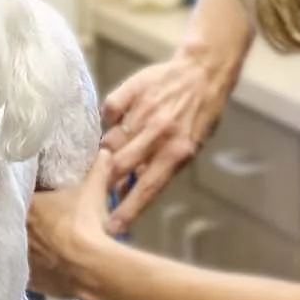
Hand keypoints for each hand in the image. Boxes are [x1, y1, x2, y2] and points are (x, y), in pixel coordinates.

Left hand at [27, 150, 117, 299]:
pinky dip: (37, 268)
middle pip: (18, 222)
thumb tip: (105, 151)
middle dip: (29, 221)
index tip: (40, 197)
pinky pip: (29, 271)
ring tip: (47, 244)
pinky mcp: (29, 279)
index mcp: (27, 206)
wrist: (89, 267)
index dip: (30, 196)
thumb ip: (97, 169)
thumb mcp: (93, 191)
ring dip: (31, 245)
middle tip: (45, 221)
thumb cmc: (85, 223)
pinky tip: (49, 266)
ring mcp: (21, 257)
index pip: (21, 196)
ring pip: (21, 247)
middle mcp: (16, 231)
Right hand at [100, 53, 231, 232]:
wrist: (203, 72)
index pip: (148, 188)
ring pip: (111, 140)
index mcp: (177, 152)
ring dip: (106, 151)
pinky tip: (117, 122)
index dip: (128, 209)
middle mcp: (160, 133)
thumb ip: (161, 168)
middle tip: (96, 188)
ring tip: (107, 153)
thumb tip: (130, 190)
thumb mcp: (189, 147)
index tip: (112, 227)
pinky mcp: (132, 91)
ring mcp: (144, 110)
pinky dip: (109, 119)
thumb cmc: (198, 116)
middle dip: (105, 181)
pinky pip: (109, 111)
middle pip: (120, 165)